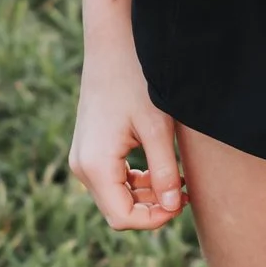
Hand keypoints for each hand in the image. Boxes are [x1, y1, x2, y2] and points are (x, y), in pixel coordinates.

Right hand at [68, 39, 186, 230]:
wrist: (111, 46)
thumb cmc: (136, 82)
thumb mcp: (158, 129)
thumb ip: (164, 172)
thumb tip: (172, 208)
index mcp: (95, 165)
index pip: (123, 217)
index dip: (154, 220)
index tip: (182, 204)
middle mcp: (82, 167)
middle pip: (117, 211)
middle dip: (151, 209)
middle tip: (184, 193)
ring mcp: (82, 158)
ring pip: (115, 197)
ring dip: (145, 196)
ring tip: (176, 181)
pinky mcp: (88, 150)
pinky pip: (111, 181)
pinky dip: (134, 183)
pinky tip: (158, 171)